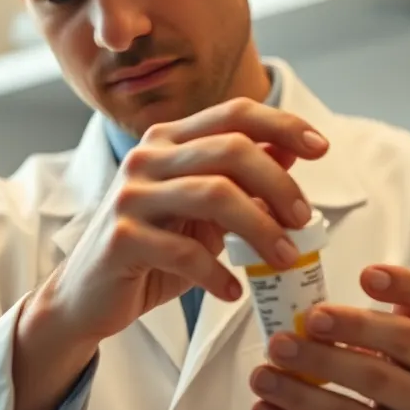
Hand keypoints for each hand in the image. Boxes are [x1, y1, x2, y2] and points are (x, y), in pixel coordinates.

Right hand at [11, 98, 327, 409]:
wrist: (87, 295)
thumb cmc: (150, 249)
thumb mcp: (201, 211)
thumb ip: (238, 179)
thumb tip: (291, 151)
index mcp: (167, 141)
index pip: (234, 114)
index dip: (283, 124)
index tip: (321, 148)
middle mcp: (146, 158)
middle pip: (230, 149)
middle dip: (279, 184)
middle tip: (304, 220)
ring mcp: (130, 196)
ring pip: (213, 194)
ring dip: (260, 228)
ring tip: (283, 258)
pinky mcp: (120, 238)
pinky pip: (185, 251)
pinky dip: (219, 274)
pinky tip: (231, 290)